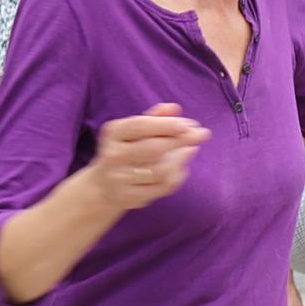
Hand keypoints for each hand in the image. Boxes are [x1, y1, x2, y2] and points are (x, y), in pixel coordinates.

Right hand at [87, 104, 207, 211]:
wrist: (102, 186)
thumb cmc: (125, 150)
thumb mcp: (132, 131)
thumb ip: (153, 118)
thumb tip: (174, 108)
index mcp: (113, 133)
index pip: (140, 126)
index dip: (166, 125)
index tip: (189, 124)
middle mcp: (113, 156)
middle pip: (152, 148)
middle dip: (180, 140)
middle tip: (201, 134)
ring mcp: (120, 179)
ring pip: (160, 170)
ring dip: (181, 159)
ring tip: (191, 149)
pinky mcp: (129, 197)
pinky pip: (161, 187)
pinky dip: (177, 177)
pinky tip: (182, 168)